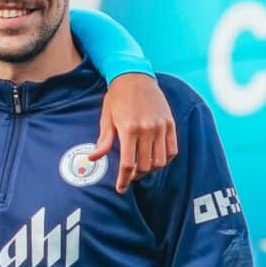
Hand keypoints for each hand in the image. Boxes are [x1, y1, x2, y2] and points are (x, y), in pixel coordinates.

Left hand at [94, 71, 176, 190]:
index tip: (121, 189)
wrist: (136, 77)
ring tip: (141, 168)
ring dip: (151, 169)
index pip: (128, 164)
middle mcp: (147, 130)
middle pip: (145, 165)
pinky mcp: (171, 124)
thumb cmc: (117, 98)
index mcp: (129, 130)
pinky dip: (165, 159)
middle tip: (129, 176)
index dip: (124, 180)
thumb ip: (103, 141)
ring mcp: (161, 127)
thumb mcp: (106, 118)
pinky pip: (172, 150)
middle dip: (136, 176)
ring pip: (161, 161)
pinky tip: (155, 159)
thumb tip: (93, 158)